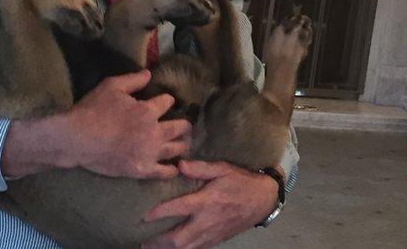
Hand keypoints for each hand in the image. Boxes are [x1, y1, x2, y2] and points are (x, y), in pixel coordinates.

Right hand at [66, 70, 190, 178]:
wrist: (77, 139)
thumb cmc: (93, 110)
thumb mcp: (111, 86)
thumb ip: (133, 80)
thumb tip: (149, 74)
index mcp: (148, 111)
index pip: (168, 102)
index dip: (166, 100)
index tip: (166, 102)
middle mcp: (155, 132)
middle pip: (180, 127)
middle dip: (183, 124)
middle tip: (183, 125)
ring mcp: (150, 153)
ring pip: (177, 149)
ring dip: (181, 144)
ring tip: (181, 143)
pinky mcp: (142, 170)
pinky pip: (164, 172)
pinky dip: (172, 169)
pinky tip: (174, 167)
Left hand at [142, 160, 278, 248]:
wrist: (263, 199)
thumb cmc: (241, 181)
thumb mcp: (223, 168)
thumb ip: (201, 167)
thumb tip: (179, 165)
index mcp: (207, 201)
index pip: (179, 208)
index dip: (159, 213)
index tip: (145, 216)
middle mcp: (207, 221)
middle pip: (178, 239)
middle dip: (158, 243)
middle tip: (143, 241)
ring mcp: (212, 233)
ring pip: (186, 248)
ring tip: (152, 248)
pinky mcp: (217, 240)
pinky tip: (173, 248)